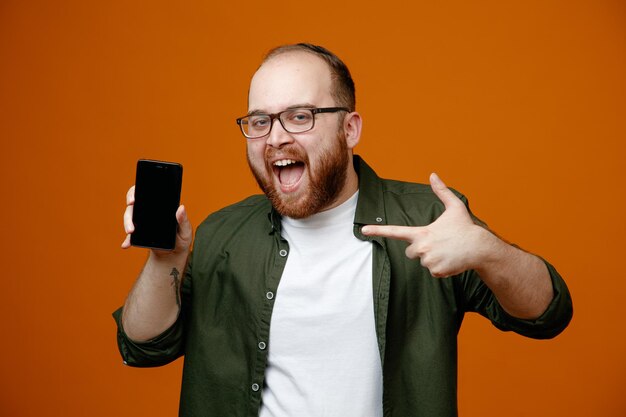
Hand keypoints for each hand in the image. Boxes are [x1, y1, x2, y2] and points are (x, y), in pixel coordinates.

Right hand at [121, 185, 192, 255]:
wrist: (175, 254)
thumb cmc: (182, 238)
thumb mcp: (185, 229)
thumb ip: (183, 220)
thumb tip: (181, 208)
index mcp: (159, 207)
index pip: (145, 194)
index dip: (135, 193)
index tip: (132, 200)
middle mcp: (149, 212)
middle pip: (134, 207)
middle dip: (129, 213)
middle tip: (132, 222)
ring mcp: (142, 223)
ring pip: (130, 218)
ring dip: (127, 224)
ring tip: (130, 232)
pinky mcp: (139, 235)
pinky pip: (130, 236)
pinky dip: (127, 240)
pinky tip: (126, 244)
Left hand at [362, 173, 488, 277]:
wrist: (480, 248)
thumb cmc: (466, 227)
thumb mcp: (455, 207)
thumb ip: (441, 191)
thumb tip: (433, 174)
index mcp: (421, 233)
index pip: (395, 231)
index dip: (378, 230)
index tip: (363, 230)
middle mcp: (421, 248)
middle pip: (410, 251)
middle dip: (422, 249)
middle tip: (439, 243)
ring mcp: (428, 261)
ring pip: (423, 262)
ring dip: (433, 258)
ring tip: (448, 251)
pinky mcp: (436, 271)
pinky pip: (433, 271)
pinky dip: (441, 268)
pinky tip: (451, 260)